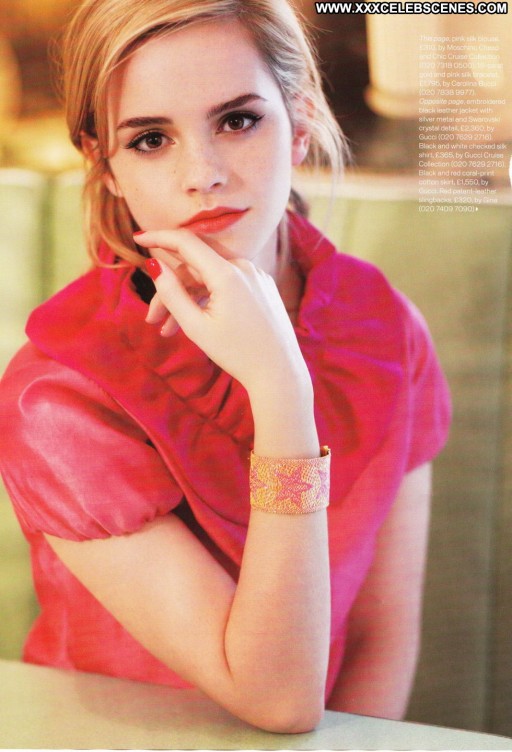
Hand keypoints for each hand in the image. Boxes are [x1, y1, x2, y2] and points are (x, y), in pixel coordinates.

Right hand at [135, 229, 309, 394]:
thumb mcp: (196, 326)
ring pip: (209, 279)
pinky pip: (227, 285)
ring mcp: (255, 276)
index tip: (138, 237)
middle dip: (169, 289)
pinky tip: (195, 324)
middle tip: (151, 319)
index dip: (159, 236)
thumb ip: (171, 293)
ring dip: (186, 300)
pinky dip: (207, 300)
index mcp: (227, 274)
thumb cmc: (237, 354)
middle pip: (195, 267)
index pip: (186, 242)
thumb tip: (153, 264)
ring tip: (168, 331)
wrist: (279, 372)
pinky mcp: (261, 287)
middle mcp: (244, 267)